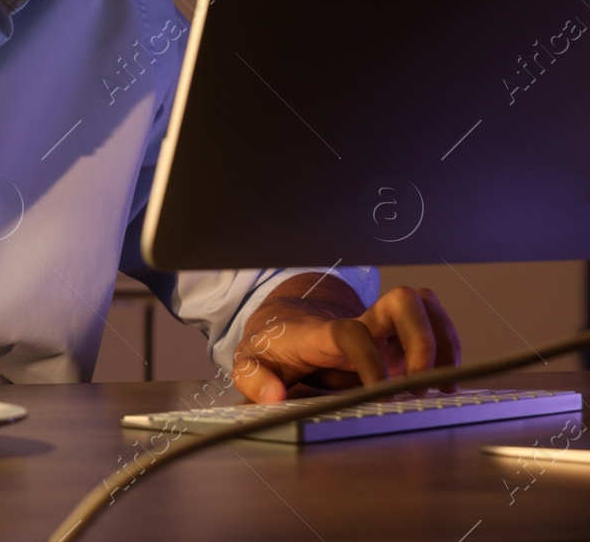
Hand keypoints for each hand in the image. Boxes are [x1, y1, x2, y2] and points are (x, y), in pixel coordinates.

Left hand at [230, 277, 461, 402]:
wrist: (281, 324)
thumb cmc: (270, 345)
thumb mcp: (249, 363)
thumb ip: (254, 380)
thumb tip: (274, 397)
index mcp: (321, 332)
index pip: (351, 333)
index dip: (370, 360)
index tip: (383, 392)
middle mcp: (357, 320)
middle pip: (402, 302)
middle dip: (423, 340)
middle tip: (421, 383)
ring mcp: (379, 325)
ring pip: (423, 306)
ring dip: (444, 341)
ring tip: (444, 383)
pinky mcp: (395, 335)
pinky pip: (432, 321)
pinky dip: (448, 345)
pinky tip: (445, 377)